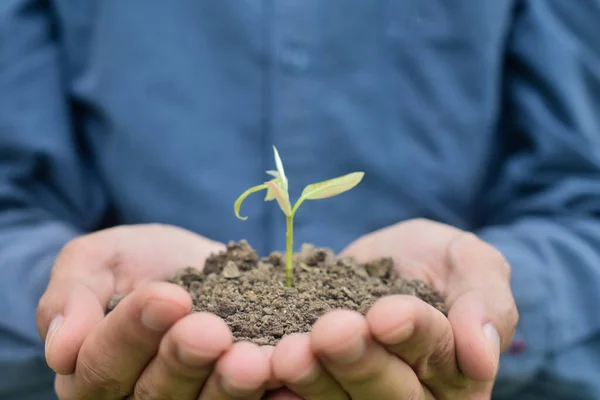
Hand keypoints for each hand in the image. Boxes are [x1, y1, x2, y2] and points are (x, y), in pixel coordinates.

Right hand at [37, 224, 273, 398]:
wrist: (194, 262)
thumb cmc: (137, 261)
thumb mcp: (96, 261)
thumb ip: (71, 297)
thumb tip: (62, 348)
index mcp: (93, 372)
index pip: (102, 365)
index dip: (133, 332)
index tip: (169, 297)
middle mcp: (138, 398)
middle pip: (154, 394)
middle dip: (183, 360)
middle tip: (211, 331)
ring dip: (228, 386)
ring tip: (252, 360)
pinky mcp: (233, 395)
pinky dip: (270, 394)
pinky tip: (285, 376)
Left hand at [270, 219, 518, 398]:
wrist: (391, 260)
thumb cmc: (440, 260)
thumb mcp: (470, 262)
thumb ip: (485, 301)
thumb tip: (483, 355)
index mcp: (456, 371)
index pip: (438, 355)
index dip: (414, 335)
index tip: (388, 313)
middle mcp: (412, 394)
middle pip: (388, 390)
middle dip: (358, 360)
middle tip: (330, 332)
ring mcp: (360, 393)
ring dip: (312, 379)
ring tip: (287, 353)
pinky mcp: (321, 384)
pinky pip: (302, 395)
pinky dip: (281, 389)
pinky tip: (261, 373)